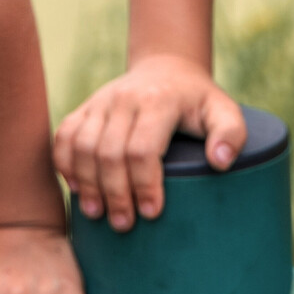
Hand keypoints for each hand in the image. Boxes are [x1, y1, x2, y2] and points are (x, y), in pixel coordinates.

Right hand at [53, 54, 246, 230]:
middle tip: (124, 225)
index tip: (152, 213)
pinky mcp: (85, 107)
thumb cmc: (197, 101)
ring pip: (81, 146)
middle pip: (108, 152)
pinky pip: (63, 135)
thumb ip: (231, 133)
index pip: (142, 148)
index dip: (144, 184)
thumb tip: (220, 163)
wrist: (166, 68)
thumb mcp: (224, 111)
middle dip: (114, 193)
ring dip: (86, 183)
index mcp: (159, 100)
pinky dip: (64, 163)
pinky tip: (76, 188)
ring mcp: (100, 101)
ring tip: (97, 214)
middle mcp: (124, 98)